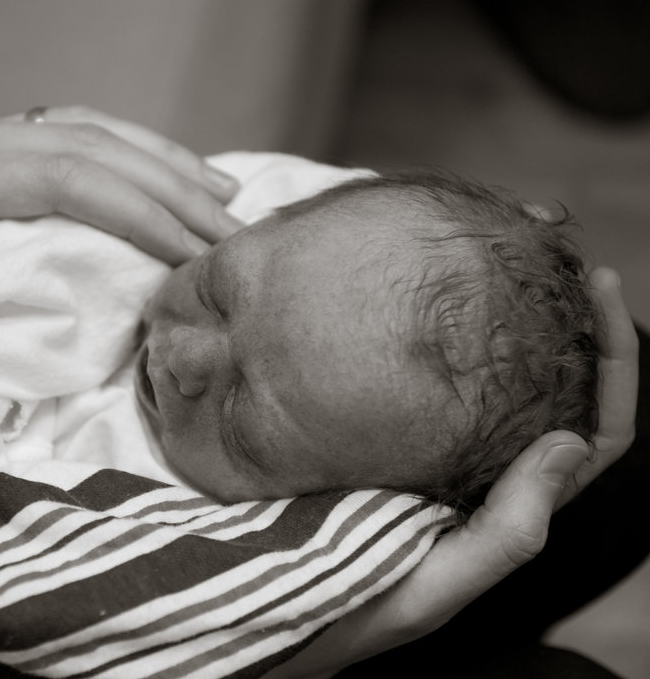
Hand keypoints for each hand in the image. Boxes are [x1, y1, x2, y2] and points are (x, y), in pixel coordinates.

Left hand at [0, 107, 240, 350]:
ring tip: (221, 194)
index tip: (197, 252)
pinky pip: (58, 138)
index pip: (61, 179)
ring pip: (80, 131)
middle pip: (87, 146)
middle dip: (169, 186)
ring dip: (155, 160)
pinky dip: (116, 153)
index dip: (138, 211)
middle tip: (237, 229)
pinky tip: (150, 172)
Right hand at [265, 268, 638, 678]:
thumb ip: (503, 537)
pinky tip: (436, 304)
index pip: (591, 434)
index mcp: (507, 507)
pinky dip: (452, 342)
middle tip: (568, 261)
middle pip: (559, 394)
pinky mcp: (392, 437)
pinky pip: (440, 384)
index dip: (610, 365)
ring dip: (520, 327)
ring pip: (504, 384)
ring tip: (517, 266)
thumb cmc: (350, 618)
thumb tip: (570, 446)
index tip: (598, 290)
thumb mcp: (431, 590)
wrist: (270, 614)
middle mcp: (483, 472)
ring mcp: (439, 450)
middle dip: (577, 326)